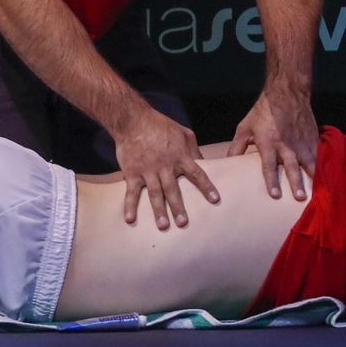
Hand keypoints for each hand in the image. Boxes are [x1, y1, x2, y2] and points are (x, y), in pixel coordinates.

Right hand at [111, 109, 216, 229]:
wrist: (133, 120)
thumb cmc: (160, 126)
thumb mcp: (184, 133)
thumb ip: (194, 150)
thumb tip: (204, 164)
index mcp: (180, 157)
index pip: (197, 174)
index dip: (206, 187)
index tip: (215, 200)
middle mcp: (165, 166)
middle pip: (173, 190)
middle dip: (179, 207)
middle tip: (183, 223)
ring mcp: (147, 171)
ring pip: (155, 194)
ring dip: (159, 210)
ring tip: (163, 226)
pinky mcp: (132, 173)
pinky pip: (131, 192)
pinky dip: (130, 206)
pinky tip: (130, 219)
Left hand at [229, 88, 318, 199]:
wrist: (286, 93)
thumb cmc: (262, 112)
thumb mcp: (245, 128)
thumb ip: (237, 147)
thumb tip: (227, 163)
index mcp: (268, 142)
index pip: (269, 165)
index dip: (272, 181)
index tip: (275, 195)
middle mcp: (286, 144)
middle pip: (291, 166)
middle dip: (296, 183)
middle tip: (300, 198)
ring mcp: (301, 141)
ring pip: (309, 162)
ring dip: (313, 177)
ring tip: (317, 190)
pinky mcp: (312, 138)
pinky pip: (318, 154)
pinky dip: (322, 165)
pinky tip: (326, 177)